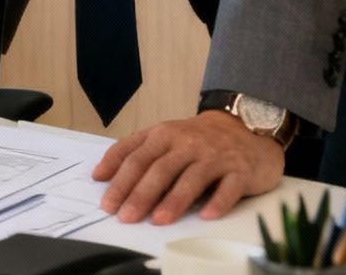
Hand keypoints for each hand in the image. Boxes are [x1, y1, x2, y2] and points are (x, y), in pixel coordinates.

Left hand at [93, 111, 285, 224]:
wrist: (244, 126)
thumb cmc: (196, 138)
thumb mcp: (162, 136)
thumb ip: (132, 152)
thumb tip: (100, 175)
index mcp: (164, 134)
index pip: (136, 157)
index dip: (120, 180)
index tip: (107, 202)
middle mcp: (188, 143)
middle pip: (160, 169)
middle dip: (141, 194)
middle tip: (126, 216)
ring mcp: (215, 156)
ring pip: (192, 178)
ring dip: (174, 200)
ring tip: (159, 220)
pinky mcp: (240, 170)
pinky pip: (229, 188)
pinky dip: (218, 202)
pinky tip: (206, 215)